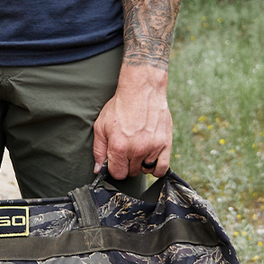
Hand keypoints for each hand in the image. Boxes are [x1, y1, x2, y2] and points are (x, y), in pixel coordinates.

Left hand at [92, 65, 171, 179]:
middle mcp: (136, 149)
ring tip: (139, 149)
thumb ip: (98, 150)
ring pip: (146, 170)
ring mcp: (152, 147)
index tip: (116, 161)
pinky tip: (150, 159)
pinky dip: (156, 168)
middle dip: (127, 164)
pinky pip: (162, 168)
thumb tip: (98, 169)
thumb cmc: (120, 106)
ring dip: (141, 163)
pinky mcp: (165, 144)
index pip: (118, 173)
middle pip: (131, 172)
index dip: (115, 168)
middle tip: (127, 150)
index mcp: (119, 146)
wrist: (142, 90)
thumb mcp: (101, 126)